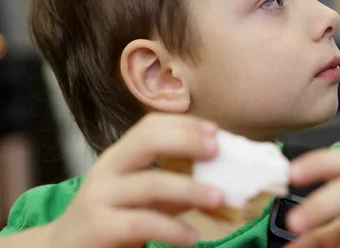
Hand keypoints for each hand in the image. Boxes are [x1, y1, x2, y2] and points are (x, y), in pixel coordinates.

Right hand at [45, 113, 224, 247]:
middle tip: (216, 150)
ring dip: (190, 189)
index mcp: (118, 157)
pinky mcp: (99, 228)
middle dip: (185, 141)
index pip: (149, 127)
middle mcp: (106, 171)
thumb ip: (175, 187)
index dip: (183, 124)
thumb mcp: (143, 199)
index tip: (215, 131)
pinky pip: (142, 223)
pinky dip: (172, 229)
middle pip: (147, 142)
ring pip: (150, 183)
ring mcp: (100, 198)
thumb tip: (219, 179)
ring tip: (218, 198)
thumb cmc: (112, 220)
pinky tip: (192, 237)